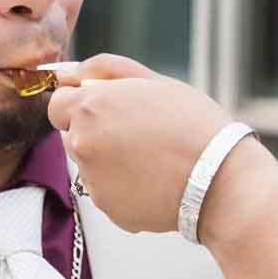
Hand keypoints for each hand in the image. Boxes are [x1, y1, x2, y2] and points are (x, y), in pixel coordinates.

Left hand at [47, 54, 231, 234]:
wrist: (220, 179)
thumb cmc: (194, 124)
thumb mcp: (154, 81)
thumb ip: (106, 70)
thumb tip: (71, 73)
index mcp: (90, 107)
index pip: (57, 105)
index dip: (80, 105)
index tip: (107, 110)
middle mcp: (83, 144)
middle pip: (72, 136)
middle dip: (96, 133)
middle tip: (138, 134)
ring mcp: (93, 180)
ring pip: (89, 166)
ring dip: (108, 161)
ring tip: (150, 159)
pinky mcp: (108, 208)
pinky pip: (107, 192)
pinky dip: (123, 187)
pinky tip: (154, 180)